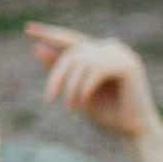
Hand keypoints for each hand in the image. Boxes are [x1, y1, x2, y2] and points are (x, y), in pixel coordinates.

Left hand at [27, 23, 155, 143]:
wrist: (134, 133)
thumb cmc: (107, 115)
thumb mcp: (75, 92)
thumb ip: (60, 71)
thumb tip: (38, 47)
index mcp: (99, 53)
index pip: (70, 40)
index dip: (50, 34)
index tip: (28, 28)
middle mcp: (111, 49)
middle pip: (72, 52)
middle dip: (57, 75)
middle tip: (48, 98)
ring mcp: (122, 55)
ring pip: (83, 62)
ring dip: (71, 86)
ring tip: (69, 107)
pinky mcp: (129, 66)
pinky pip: (97, 69)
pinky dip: (86, 86)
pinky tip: (83, 101)